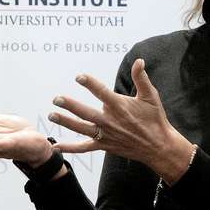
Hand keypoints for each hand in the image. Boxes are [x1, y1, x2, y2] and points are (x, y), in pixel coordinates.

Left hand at [50, 59, 195, 182]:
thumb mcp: (151, 96)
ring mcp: (106, 135)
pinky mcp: (104, 145)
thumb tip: (139, 60)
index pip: (102, 93)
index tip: (79, 77)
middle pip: (86, 113)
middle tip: (56, 99)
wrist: (158, 146)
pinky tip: (57, 146)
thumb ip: (141, 78)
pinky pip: (84, 147)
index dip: (90, 84)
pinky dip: (70, 148)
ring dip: (66, 122)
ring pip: (82, 128)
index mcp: (120, 107)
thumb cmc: (154, 119)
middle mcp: (110, 121)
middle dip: (70, 106)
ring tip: (51, 115)